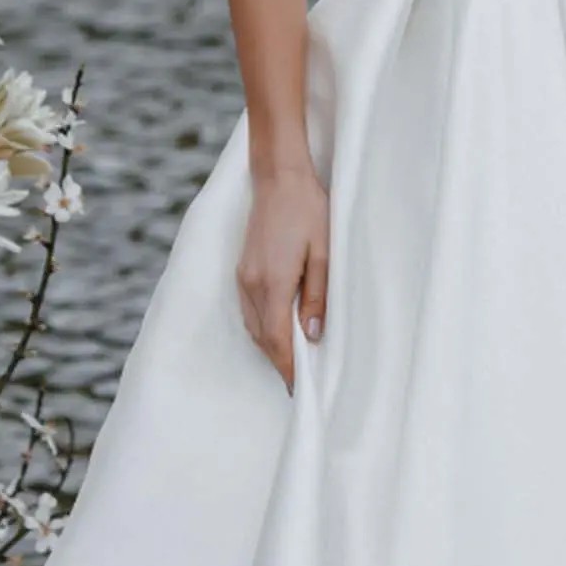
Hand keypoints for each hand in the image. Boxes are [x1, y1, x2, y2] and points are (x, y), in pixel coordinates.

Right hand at [236, 162, 328, 392]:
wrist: (279, 177)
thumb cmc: (308, 210)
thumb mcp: (323, 253)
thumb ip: (317, 296)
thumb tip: (313, 335)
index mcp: (272, 282)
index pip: (277, 339)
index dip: (288, 367)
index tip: (299, 388)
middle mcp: (251, 284)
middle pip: (262, 338)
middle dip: (279, 361)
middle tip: (300, 379)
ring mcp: (242, 276)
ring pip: (253, 326)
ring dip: (270, 345)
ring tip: (293, 359)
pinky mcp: (242, 269)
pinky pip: (249, 310)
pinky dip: (263, 327)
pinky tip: (279, 328)